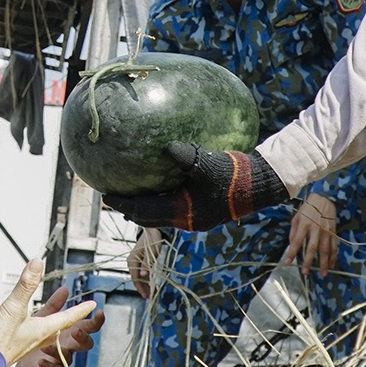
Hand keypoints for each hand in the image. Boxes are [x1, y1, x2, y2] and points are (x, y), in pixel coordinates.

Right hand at [0, 261, 96, 364]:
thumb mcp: (13, 308)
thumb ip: (25, 286)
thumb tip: (37, 263)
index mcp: (42, 330)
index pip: (67, 318)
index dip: (80, 309)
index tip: (93, 305)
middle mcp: (37, 338)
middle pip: (59, 325)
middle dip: (69, 316)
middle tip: (80, 310)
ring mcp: (26, 343)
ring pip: (44, 329)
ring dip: (51, 318)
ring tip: (53, 312)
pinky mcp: (13, 345)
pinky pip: (29, 332)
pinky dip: (32, 324)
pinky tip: (18, 320)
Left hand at [12, 285, 104, 366]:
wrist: (21, 358)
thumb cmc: (36, 335)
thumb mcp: (43, 317)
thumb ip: (54, 304)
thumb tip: (65, 288)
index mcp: (71, 330)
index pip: (88, 325)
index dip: (96, 320)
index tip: (99, 312)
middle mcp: (70, 344)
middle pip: (87, 343)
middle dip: (84, 337)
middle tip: (75, 331)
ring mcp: (63, 358)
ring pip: (71, 356)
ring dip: (60, 351)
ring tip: (45, 347)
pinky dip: (51, 366)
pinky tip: (41, 361)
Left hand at [103, 143, 288, 230]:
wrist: (260, 185)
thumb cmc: (234, 176)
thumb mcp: (207, 164)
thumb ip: (184, 157)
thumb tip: (165, 146)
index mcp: (183, 213)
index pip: (143, 212)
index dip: (123, 204)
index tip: (105, 195)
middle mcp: (185, 220)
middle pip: (148, 218)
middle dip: (129, 208)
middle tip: (111, 197)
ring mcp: (194, 217)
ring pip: (160, 214)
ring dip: (144, 206)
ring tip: (130, 193)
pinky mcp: (202, 210)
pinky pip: (172, 206)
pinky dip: (159, 198)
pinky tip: (159, 183)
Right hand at [129, 229, 160, 298]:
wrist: (152, 230)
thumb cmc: (152, 240)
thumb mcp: (151, 252)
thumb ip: (147, 264)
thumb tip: (143, 276)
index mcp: (132, 261)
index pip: (135, 278)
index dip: (140, 288)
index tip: (146, 296)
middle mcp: (132, 263)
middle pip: (137, 279)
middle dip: (144, 288)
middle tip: (151, 297)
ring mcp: (135, 262)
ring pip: (140, 277)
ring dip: (146, 284)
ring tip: (153, 292)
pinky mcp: (140, 261)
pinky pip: (142, 272)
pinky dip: (147, 279)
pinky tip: (152, 283)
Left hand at [280, 193, 339, 274]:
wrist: (325, 198)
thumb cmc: (308, 209)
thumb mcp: (297, 217)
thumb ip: (293, 231)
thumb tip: (291, 245)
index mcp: (304, 224)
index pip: (297, 241)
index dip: (292, 252)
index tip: (288, 262)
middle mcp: (316, 229)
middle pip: (312, 248)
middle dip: (308, 261)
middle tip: (305, 272)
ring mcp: (326, 231)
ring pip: (326, 250)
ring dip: (324, 263)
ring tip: (322, 274)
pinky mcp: (334, 232)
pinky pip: (334, 247)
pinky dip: (333, 257)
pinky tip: (331, 265)